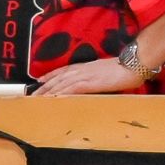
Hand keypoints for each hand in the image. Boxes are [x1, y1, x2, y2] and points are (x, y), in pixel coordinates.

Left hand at [32, 57, 147, 95]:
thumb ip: (93, 74)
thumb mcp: (103, 70)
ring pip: (61, 84)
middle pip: (57, 79)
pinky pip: (71, 89)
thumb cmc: (122, 68)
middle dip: (44, 87)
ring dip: (48, 92)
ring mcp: (84, 76)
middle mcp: (80, 70)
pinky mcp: (89, 83)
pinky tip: (54, 99)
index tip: (39, 81)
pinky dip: (61, 94)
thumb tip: (89, 81)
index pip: (62, 71)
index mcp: (84, 66)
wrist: (132, 65)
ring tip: (38, 99)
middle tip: (32, 95)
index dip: (49, 76)